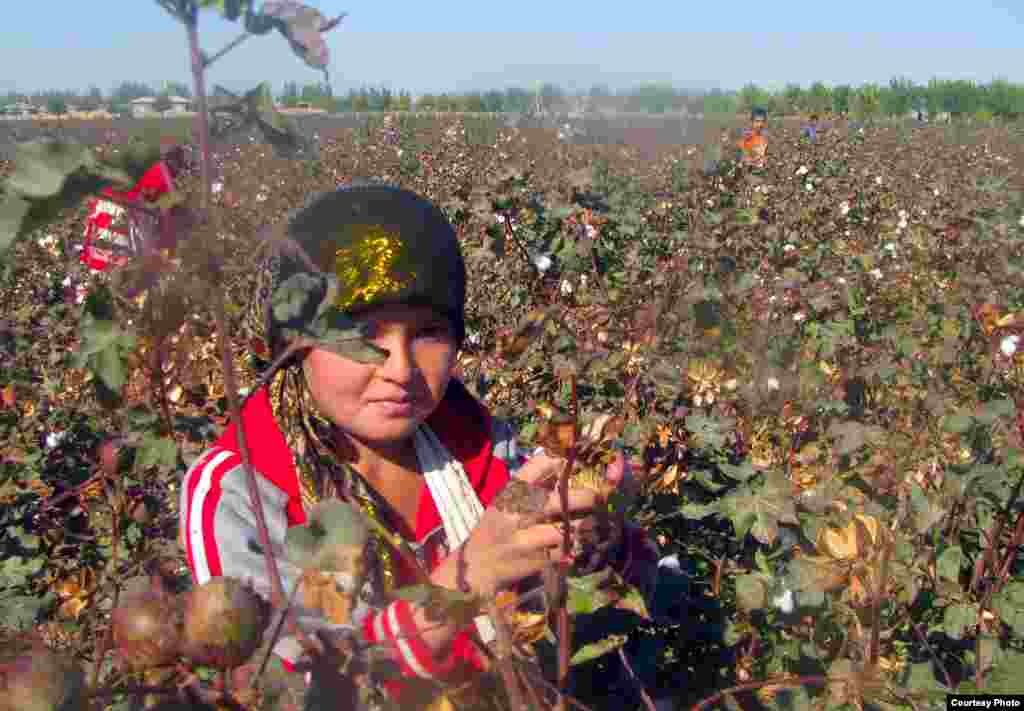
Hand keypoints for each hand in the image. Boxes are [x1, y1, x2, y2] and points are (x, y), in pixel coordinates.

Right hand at [430, 453, 590, 596]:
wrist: (476, 567)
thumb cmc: (495, 528)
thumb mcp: (505, 502)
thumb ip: (531, 485)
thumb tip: (563, 463)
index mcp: (510, 493)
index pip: (538, 465)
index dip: (561, 461)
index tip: (575, 466)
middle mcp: (516, 513)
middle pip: (560, 499)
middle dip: (586, 497)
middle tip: (598, 498)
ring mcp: (525, 539)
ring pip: (567, 529)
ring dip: (586, 526)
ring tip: (596, 523)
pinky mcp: (534, 562)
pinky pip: (565, 552)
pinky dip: (577, 548)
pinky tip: (582, 544)